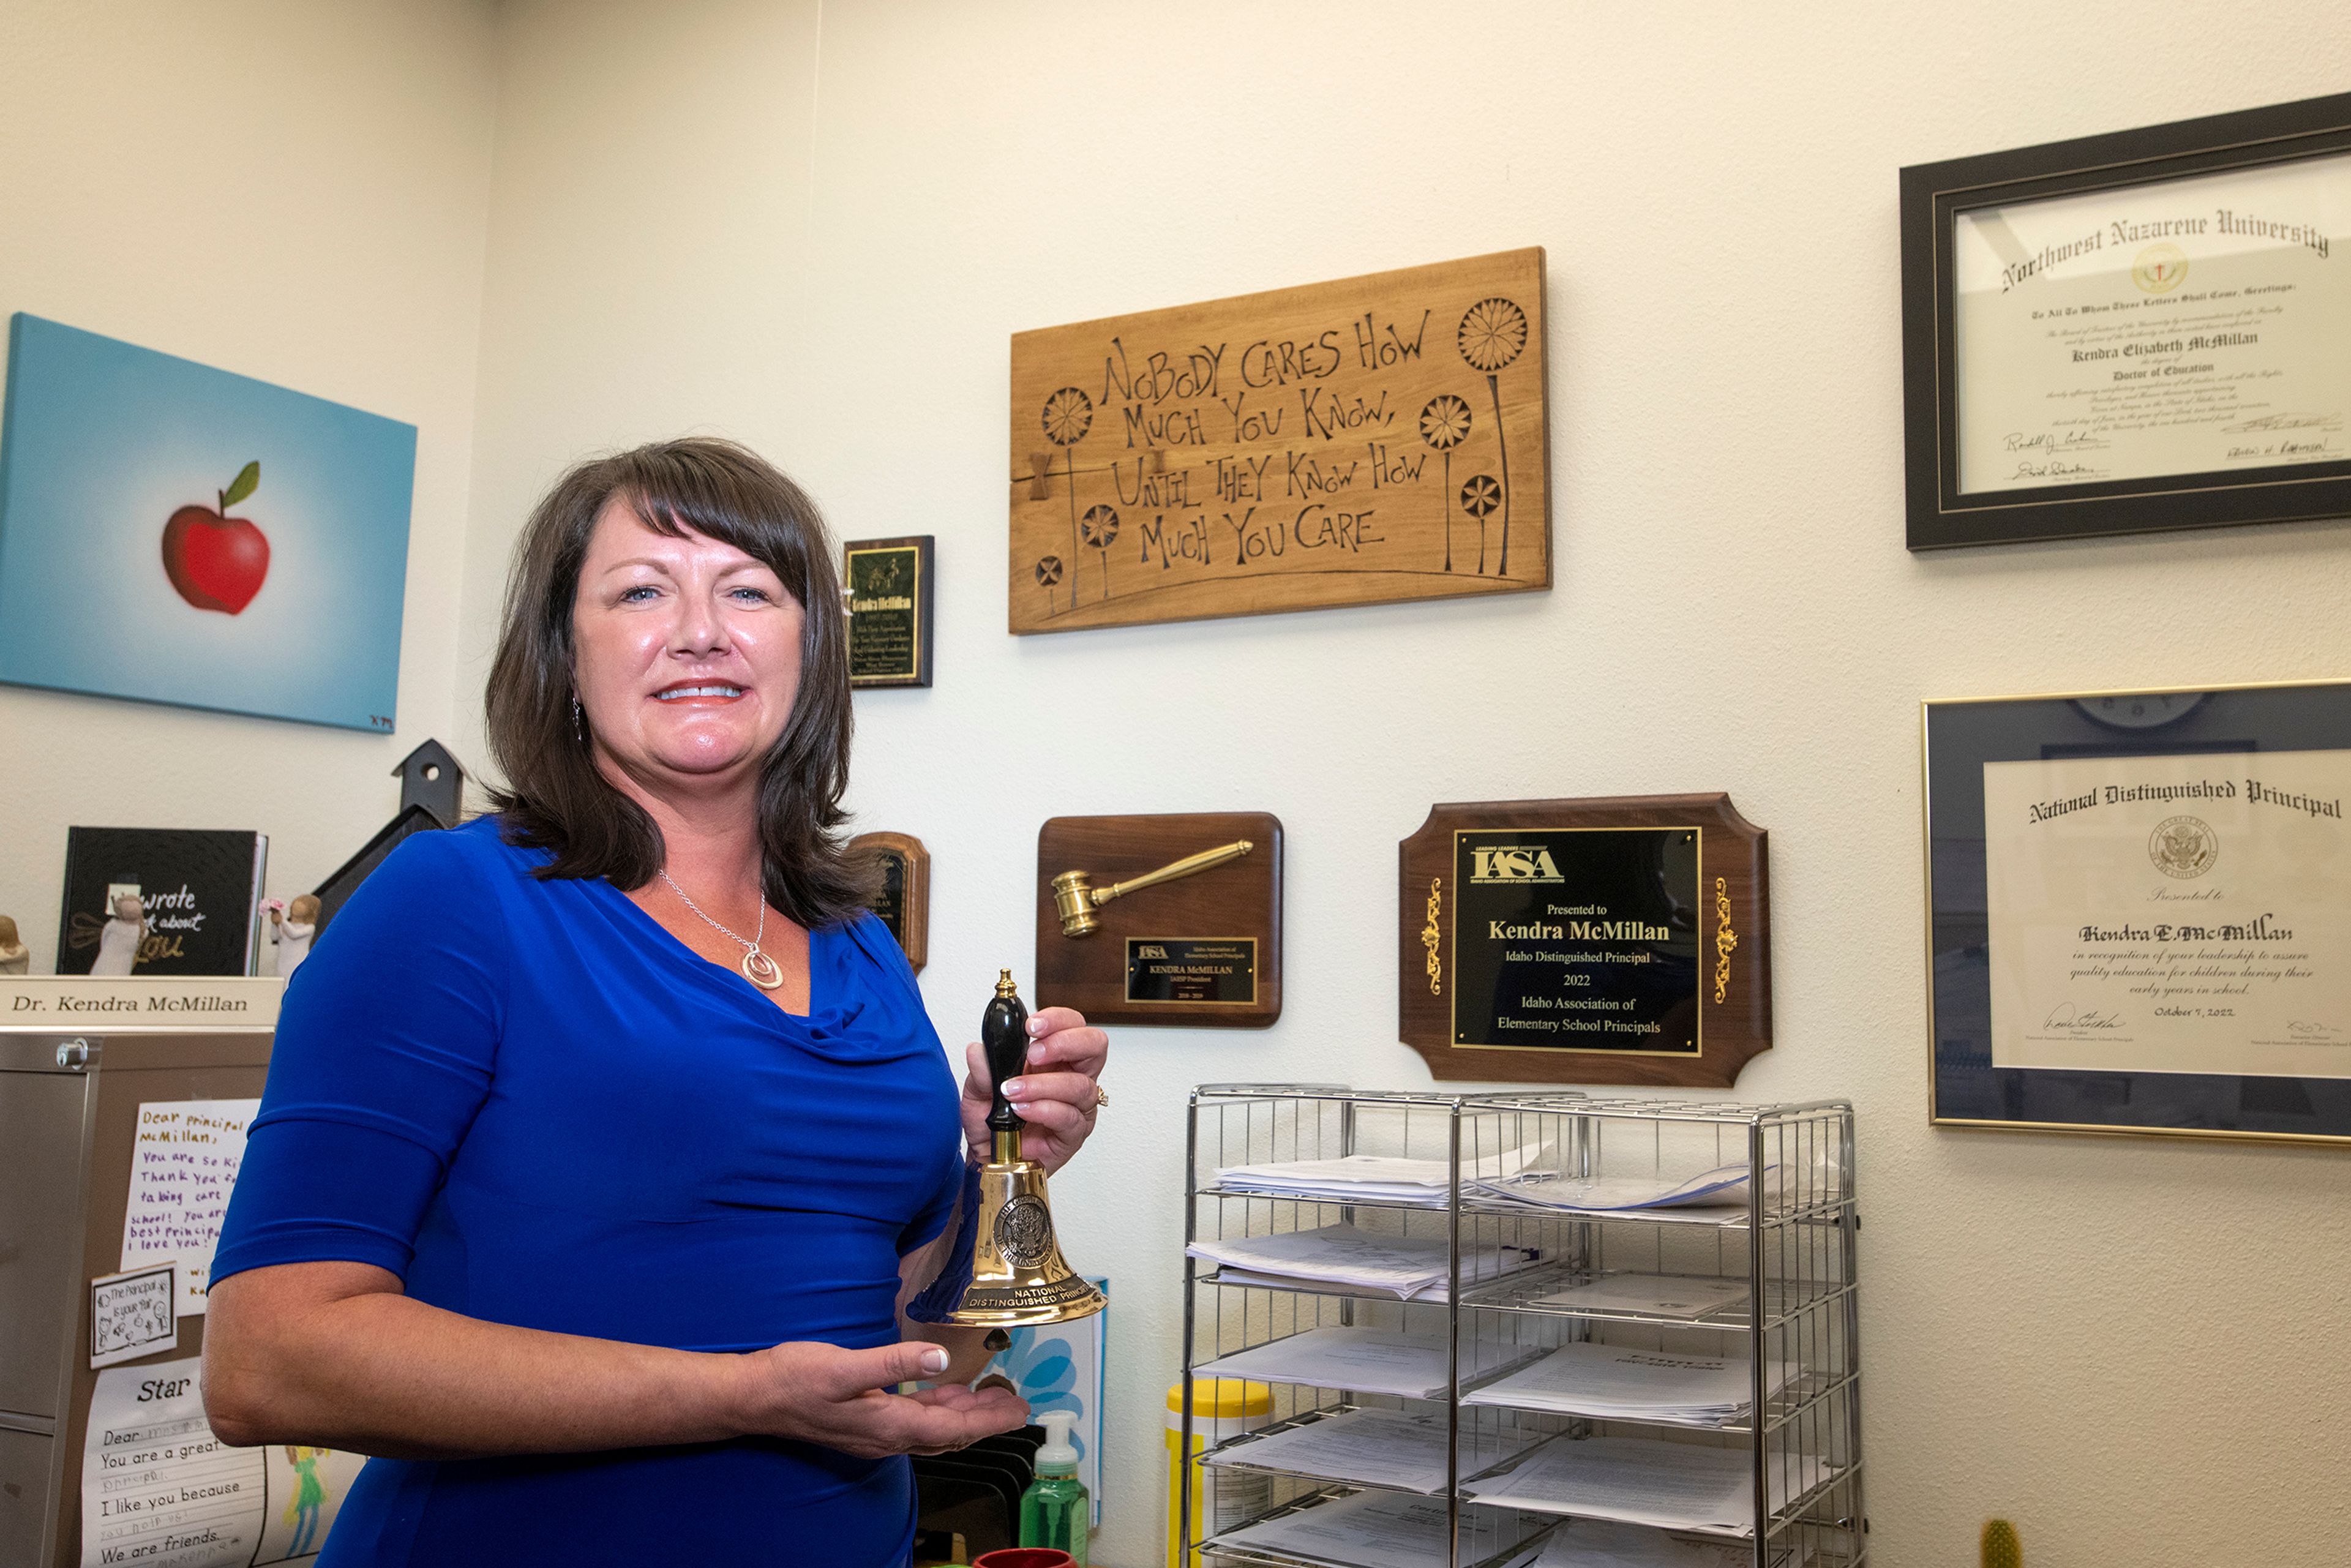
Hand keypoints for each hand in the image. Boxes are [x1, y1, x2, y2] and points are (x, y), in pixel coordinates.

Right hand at [730, 1339, 1027, 1457]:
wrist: (754, 1397)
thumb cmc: (795, 1379)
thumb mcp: (844, 1365)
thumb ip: (894, 1362)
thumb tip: (941, 1358)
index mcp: (887, 1425)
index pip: (953, 1430)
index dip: (989, 1421)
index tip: (1019, 1410)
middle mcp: (885, 1436)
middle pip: (949, 1435)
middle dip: (985, 1420)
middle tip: (1016, 1403)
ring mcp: (874, 1432)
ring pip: (932, 1430)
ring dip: (963, 1415)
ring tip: (991, 1397)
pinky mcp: (864, 1421)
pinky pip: (913, 1422)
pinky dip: (937, 1409)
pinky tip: (944, 1392)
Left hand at [961, 1005, 1105, 1174]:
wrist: (989, 1160)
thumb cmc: (991, 1123)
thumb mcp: (977, 1092)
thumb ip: (981, 1071)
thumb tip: (977, 1050)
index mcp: (1054, 1058)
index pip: (1072, 1025)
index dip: (1057, 1020)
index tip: (1030, 1026)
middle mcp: (1071, 1077)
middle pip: (1095, 1045)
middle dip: (1066, 1043)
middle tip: (1033, 1054)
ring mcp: (1077, 1106)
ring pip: (1080, 1085)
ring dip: (1044, 1084)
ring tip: (1012, 1091)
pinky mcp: (1073, 1135)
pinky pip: (1070, 1118)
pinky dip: (1044, 1110)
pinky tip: (1022, 1110)